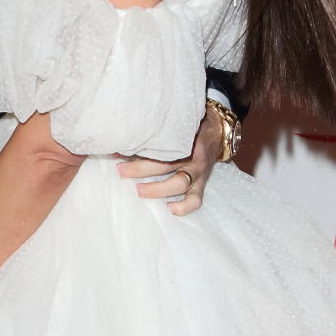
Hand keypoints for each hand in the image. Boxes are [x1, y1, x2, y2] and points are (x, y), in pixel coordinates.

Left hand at [116, 102, 221, 216]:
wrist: (217, 132)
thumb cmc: (188, 129)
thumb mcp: (174, 126)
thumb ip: (154, 134)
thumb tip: (121, 142)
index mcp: (182, 139)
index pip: (159, 146)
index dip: (136, 150)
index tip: (118, 152)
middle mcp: (190, 156)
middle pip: (165, 164)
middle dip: (140, 169)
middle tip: (120, 171)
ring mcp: (198, 172)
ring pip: (178, 183)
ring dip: (157, 189)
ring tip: (138, 190)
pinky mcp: (202, 184)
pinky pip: (196, 200)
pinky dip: (183, 207)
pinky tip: (169, 209)